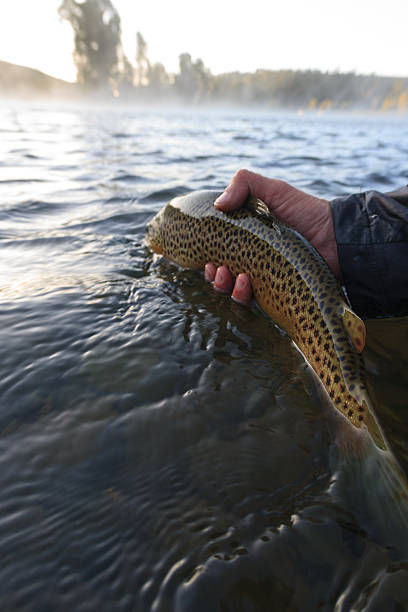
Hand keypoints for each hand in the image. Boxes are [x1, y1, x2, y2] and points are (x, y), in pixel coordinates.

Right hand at [205, 169, 340, 301]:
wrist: (337, 238)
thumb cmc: (307, 211)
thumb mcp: (274, 190)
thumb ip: (244, 184)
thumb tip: (218, 204)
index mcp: (247, 238)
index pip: (218, 249)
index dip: (207, 253)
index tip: (204, 253)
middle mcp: (252, 260)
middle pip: (220, 273)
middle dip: (212, 274)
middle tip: (216, 267)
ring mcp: (263, 279)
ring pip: (232, 290)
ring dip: (223, 285)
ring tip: (228, 274)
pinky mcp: (274, 295)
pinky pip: (250, 301)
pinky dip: (241, 294)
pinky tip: (244, 283)